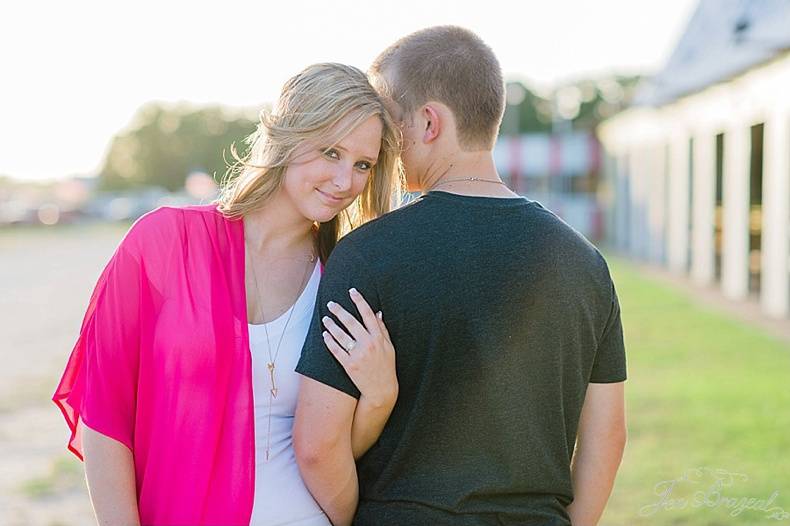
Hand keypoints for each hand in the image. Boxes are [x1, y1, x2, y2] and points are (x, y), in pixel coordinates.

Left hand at [322, 288, 397, 407]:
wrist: (382, 389)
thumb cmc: (386, 367)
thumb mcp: (389, 347)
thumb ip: (382, 330)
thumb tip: (377, 313)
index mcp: (379, 338)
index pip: (368, 314)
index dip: (360, 301)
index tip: (352, 291)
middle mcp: (368, 344)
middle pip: (351, 322)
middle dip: (340, 311)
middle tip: (331, 303)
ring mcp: (358, 355)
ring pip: (341, 335)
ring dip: (331, 325)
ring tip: (325, 318)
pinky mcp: (349, 365)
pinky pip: (336, 350)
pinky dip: (329, 341)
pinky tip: (324, 334)